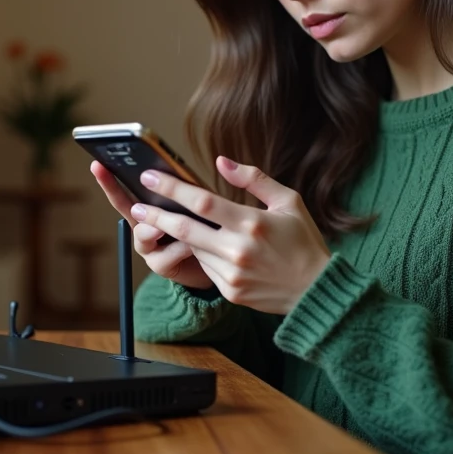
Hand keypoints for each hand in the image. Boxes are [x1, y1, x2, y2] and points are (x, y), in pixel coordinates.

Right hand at [89, 161, 213, 290]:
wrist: (214, 262)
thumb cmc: (203, 229)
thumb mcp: (192, 207)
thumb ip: (182, 194)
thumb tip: (175, 176)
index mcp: (148, 209)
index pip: (126, 191)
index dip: (110, 179)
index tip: (97, 164)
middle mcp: (143, 227)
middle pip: (125, 207)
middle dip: (114, 191)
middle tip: (120, 179)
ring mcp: (148, 248)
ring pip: (143, 233)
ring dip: (156, 225)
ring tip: (165, 223)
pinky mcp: (160, 265)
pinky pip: (167, 254)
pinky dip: (182, 247)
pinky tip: (193, 245)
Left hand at [128, 156, 332, 314]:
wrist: (315, 292)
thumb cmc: (303, 241)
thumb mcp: (289, 201)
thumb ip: (253, 178)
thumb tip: (220, 162)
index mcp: (252, 223)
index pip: (201, 202)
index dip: (172, 188)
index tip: (150, 177)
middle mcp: (238, 250)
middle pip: (184, 229)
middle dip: (156, 215)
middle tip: (137, 206)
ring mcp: (232, 274)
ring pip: (193, 248)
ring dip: (183, 236)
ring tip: (172, 222)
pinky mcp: (229, 291)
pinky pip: (206, 267)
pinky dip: (202, 254)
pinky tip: (209, 246)